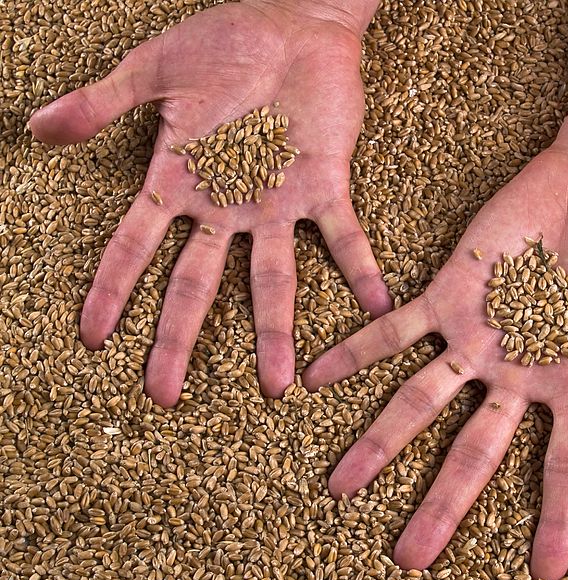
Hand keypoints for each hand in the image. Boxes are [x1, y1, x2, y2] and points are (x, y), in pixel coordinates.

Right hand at [28, 0, 391, 404]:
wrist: (294, 19)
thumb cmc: (225, 40)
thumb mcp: (154, 68)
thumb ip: (103, 101)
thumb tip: (35, 128)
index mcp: (180, 181)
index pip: (135, 247)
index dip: (112, 291)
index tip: (92, 339)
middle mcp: (227, 206)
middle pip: (197, 285)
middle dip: (179, 339)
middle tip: (166, 397)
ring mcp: (278, 202)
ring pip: (272, 278)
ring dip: (274, 331)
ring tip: (277, 385)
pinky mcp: (326, 184)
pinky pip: (345, 235)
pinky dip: (361, 268)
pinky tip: (376, 306)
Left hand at [302, 149, 567, 579]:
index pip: (566, 467)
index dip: (557, 519)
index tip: (546, 573)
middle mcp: (518, 372)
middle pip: (473, 451)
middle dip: (441, 504)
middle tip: (407, 558)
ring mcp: (479, 334)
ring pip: (421, 399)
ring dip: (381, 440)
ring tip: (340, 483)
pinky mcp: (450, 291)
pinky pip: (396, 328)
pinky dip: (358, 351)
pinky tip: (316, 377)